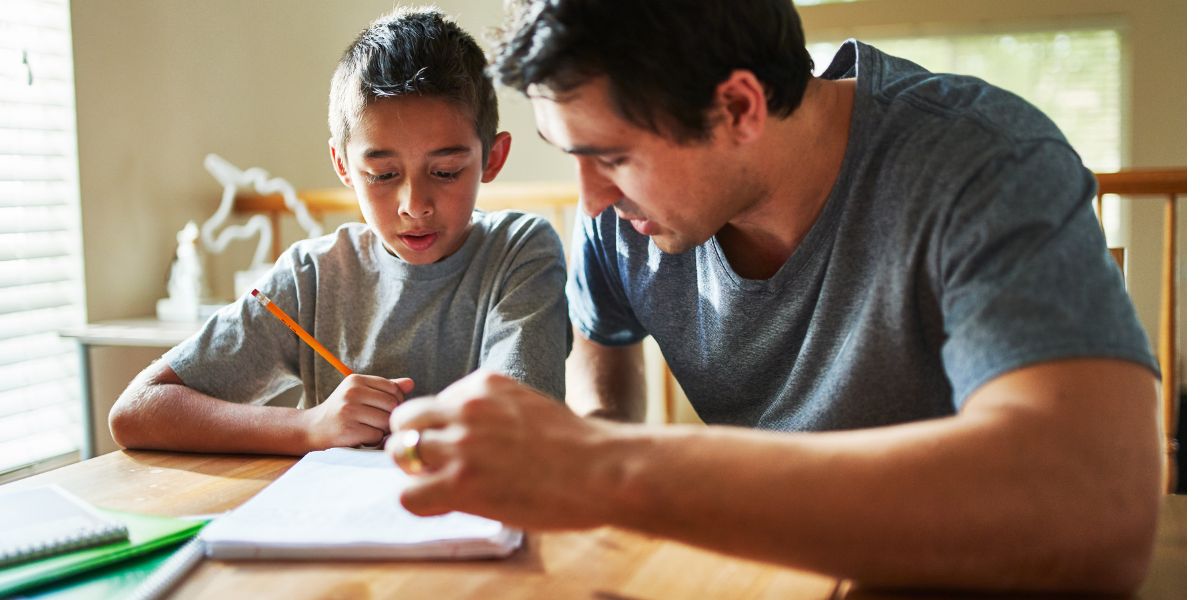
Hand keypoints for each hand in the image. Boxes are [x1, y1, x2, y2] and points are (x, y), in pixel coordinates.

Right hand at [302, 375, 413, 449]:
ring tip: (369, 428)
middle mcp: (352, 392)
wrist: (314, 428)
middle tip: (378, 422)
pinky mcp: (348, 429)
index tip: (386, 409)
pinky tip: (363, 437)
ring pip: (386, 421)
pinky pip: (376, 436)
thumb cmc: (343, 409)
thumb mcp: (360, 393)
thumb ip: (386, 388)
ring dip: (382, 430)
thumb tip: (411, 383)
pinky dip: (374, 440)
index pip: (393, 388)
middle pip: (392, 405)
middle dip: (389, 417)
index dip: (396, 401)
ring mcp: (348, 411)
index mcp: (356, 380)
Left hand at [386, 370, 616, 529]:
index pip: (437, 401)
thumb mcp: (529, 406)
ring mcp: (460, 443)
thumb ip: (496, 413)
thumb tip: (476, 438)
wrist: (600, 469)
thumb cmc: (577, 445)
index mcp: (483, 383)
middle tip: (437, 466)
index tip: (463, 447)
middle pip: (405, 419)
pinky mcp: (460, 481)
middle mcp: (465, 406)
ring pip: (400, 451)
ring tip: (439, 487)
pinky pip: (409, 494)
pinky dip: (420, 503)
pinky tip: (446, 506)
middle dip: (415, 442)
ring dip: (415, 471)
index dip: (443, 428)